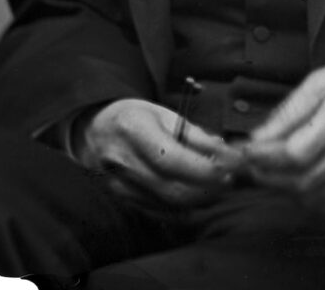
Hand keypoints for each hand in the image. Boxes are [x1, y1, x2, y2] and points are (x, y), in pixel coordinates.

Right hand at [77, 98, 243, 206]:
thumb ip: (194, 134)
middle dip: (208, 187)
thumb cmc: (134, 118)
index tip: (230, 166)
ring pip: (169, 204)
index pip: (172, 159)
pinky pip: (160, 211)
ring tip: (218, 185)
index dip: (204, 168)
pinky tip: (196, 194)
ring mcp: (120, 186)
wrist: (94, 131)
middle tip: (230, 178)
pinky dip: (184, 206)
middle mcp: (123, 161)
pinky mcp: (123, 201)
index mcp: (133, 130)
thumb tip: (224, 152)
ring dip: (200, 198)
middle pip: (172, 188)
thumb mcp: (162, 113)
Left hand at [239, 51, 324, 213]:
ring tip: (272, 173)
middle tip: (254, 164)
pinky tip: (299, 185)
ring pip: (317, 198)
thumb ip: (289, 110)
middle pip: (303, 181)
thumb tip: (260, 135)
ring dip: (286, 191)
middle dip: (269, 177)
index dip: (265, 157)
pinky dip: (311, 201)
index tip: (248, 150)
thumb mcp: (322, 79)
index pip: (295, 153)